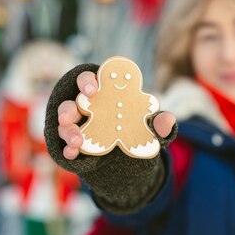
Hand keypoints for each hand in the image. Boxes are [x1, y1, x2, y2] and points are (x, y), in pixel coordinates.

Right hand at [57, 71, 176, 159]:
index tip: (93, 90)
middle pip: (70, 103)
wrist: (128, 152)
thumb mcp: (147, 124)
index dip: (87, 82)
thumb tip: (169, 119)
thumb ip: (156, 122)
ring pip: (64, 125)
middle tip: (68, 118)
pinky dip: (67, 149)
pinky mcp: (73, 142)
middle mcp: (83, 105)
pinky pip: (65, 145)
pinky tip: (71, 154)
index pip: (88, 79)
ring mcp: (75, 124)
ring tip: (76, 143)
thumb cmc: (134, 124)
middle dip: (67, 110)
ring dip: (67, 132)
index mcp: (101, 91)